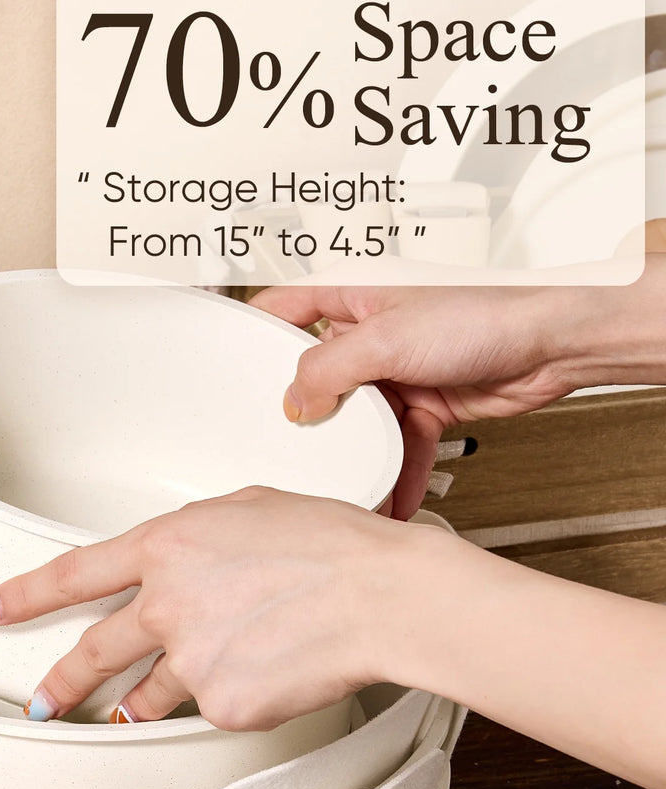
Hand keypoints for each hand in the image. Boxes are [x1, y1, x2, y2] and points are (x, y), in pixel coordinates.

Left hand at [0, 486, 418, 727]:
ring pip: (150, 693)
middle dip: (62, 681)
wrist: (380, 595)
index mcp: (165, 548)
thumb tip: (186, 560)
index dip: (24, 595)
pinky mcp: (223, 705)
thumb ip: (199, 538)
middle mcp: (165, 606)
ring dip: (138, 704)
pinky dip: (230, 696)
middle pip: (94, 653)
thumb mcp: (250, 510)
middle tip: (43, 699)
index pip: (71, 575)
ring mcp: (191, 661)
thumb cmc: (331, 543)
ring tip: (138, 710)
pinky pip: (213, 707)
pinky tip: (265, 673)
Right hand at [251, 285, 580, 520]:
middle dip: (310, 413)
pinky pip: (399, 443)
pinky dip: (397, 470)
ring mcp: (398, 370)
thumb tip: (294, 403)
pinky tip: (390, 492)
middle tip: (290, 439)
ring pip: (360, 417)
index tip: (234, 367)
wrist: (554, 343)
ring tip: (341, 475)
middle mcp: (371, 333)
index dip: (259, 335)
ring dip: (357, 450)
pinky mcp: (425, 403)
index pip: (287, 309)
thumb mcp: (384, 340)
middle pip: (319, 376)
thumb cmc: (486, 312)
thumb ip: (327, 372)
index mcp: (353, 297)